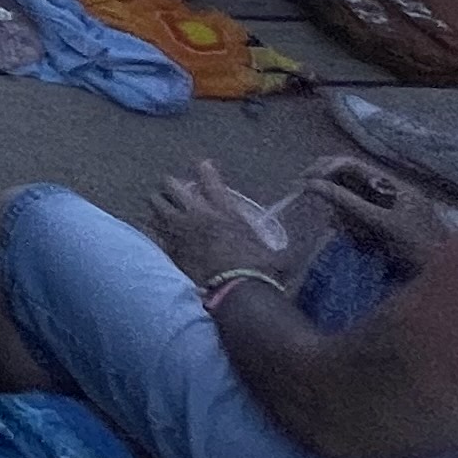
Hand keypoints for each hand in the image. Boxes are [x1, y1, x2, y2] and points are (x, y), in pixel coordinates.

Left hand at [141, 158, 288, 287]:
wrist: (240, 291)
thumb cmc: (262, 271)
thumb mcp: (279, 253)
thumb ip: (290, 246)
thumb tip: (309, 245)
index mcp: (225, 209)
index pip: (208, 175)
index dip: (204, 168)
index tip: (202, 165)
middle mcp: (198, 213)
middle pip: (170, 183)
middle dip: (170, 187)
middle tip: (175, 197)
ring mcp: (179, 228)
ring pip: (154, 202)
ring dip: (157, 205)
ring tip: (161, 213)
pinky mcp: (168, 247)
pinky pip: (149, 230)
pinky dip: (150, 230)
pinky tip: (154, 234)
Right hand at [301, 155, 455, 271]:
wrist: (446, 278)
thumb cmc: (419, 248)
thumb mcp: (382, 223)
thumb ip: (349, 202)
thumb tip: (313, 185)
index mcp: (394, 185)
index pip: (353, 165)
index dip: (326, 168)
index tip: (305, 181)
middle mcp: (389, 194)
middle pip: (349, 180)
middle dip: (329, 187)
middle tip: (306, 194)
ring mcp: (386, 213)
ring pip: (349, 201)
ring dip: (339, 211)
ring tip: (341, 228)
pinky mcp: (383, 232)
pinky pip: (356, 221)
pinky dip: (348, 227)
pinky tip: (354, 239)